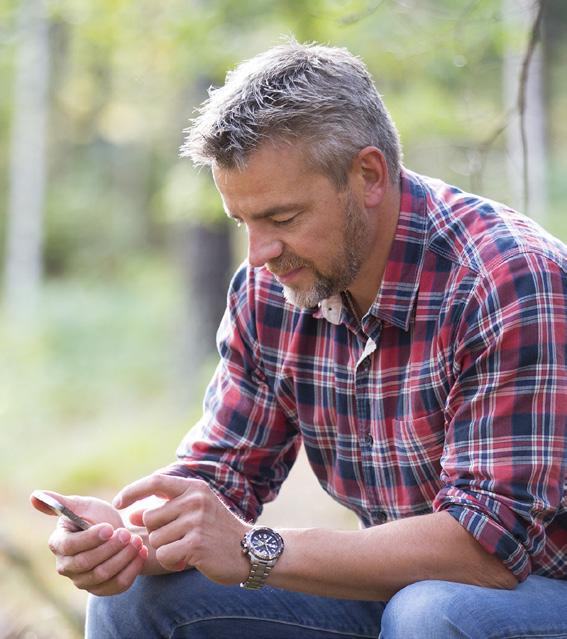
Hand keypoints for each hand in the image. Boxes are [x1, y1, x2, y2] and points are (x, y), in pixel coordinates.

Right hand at [30, 490, 147, 595]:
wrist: (119, 532)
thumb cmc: (97, 516)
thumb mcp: (82, 505)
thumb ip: (61, 502)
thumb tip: (34, 495)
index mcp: (58, 544)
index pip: (70, 546)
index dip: (90, 538)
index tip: (109, 527)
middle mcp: (66, 567)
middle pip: (87, 564)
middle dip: (110, 548)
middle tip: (127, 533)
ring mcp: (83, 581)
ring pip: (103, 575)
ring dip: (123, 558)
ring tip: (136, 541)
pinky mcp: (101, 589)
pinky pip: (117, 586)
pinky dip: (132, 569)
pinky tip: (141, 552)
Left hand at [114, 474, 250, 584]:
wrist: (248, 550)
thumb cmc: (216, 531)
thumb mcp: (195, 511)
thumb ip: (165, 510)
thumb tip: (131, 514)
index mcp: (194, 487)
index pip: (155, 482)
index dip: (132, 491)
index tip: (117, 503)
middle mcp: (195, 500)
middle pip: (150, 517)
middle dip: (156, 532)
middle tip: (177, 538)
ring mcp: (196, 522)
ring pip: (155, 538)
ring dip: (165, 548)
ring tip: (186, 548)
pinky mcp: (196, 544)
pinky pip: (164, 555)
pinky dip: (170, 561)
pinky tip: (186, 560)